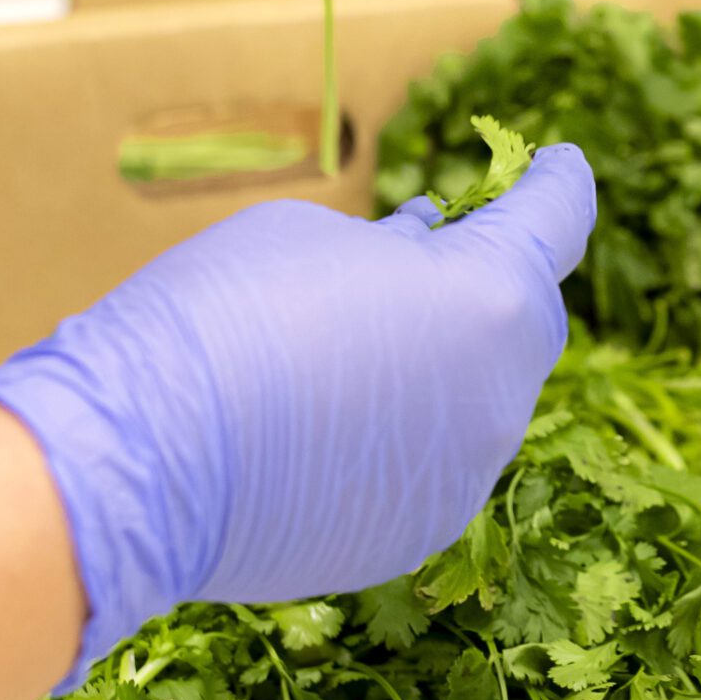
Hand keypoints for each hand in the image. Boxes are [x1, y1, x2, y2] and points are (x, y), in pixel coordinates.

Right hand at [0, 149, 596, 685]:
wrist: (142, 461)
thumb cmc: (221, 316)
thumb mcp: (316, 238)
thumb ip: (396, 250)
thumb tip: (424, 260)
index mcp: (493, 300)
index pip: (555, 222)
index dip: (558, 184)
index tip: (558, 165)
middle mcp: (502, 398)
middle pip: (518, 323)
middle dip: (487, 283)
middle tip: (436, 254)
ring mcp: (465, 478)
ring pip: (473, 402)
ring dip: (439, 365)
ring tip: (363, 342)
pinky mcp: (415, 534)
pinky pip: (427, 465)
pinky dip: (399, 435)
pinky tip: (331, 421)